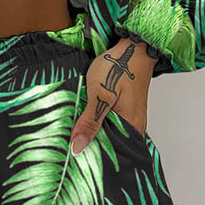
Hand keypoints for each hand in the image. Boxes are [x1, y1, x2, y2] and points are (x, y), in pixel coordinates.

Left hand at [70, 38, 154, 155]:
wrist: (132, 47)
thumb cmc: (118, 67)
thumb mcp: (99, 95)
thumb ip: (90, 122)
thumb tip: (78, 147)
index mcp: (132, 127)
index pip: (111, 152)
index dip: (92, 155)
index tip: (73, 157)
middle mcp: (135, 125)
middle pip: (110, 143)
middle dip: (91, 145)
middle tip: (70, 145)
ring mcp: (131, 116)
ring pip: (109, 131)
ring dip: (93, 131)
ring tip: (75, 133)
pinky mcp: (125, 108)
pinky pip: (111, 121)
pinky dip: (98, 121)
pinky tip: (86, 119)